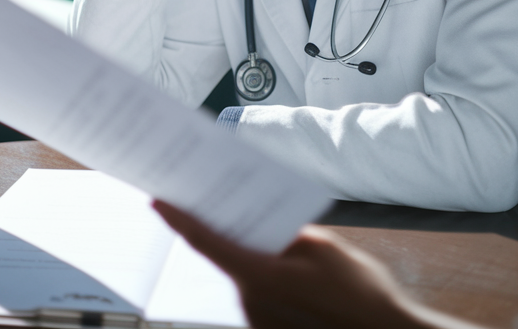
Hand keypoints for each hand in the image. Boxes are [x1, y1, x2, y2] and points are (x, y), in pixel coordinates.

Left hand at [153, 201, 469, 328]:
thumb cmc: (360, 294)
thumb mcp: (324, 248)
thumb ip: (286, 233)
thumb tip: (265, 225)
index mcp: (259, 275)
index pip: (206, 241)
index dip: (178, 219)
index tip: (157, 201)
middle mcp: (250, 300)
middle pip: (226, 256)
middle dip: (227, 229)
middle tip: (223, 200)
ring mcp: (258, 318)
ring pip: (244, 275)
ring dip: (251, 255)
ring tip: (274, 236)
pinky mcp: (268, 328)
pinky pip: (258, 293)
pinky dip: (264, 276)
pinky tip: (287, 267)